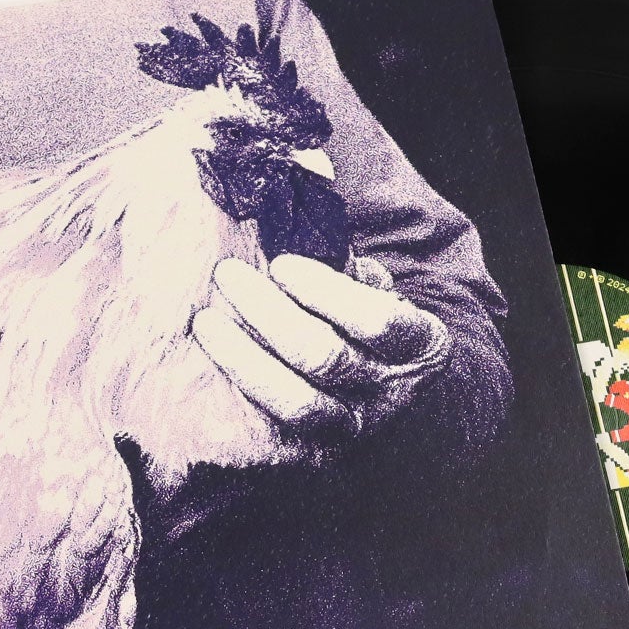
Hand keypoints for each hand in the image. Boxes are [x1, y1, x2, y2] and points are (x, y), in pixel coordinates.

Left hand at [192, 255, 452, 443]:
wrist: (382, 394)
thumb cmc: (363, 321)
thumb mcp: (370, 284)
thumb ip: (342, 248)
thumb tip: (302, 174)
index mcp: (421, 344)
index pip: (377, 320)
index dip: (324, 291)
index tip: (280, 263)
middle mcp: (392, 393)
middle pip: (325, 358)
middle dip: (268, 313)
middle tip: (227, 275)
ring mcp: (355, 429)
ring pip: (296, 402)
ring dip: (244, 358)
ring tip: (207, 321)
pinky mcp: (318, 453)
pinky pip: (274, 428)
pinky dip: (241, 393)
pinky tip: (213, 361)